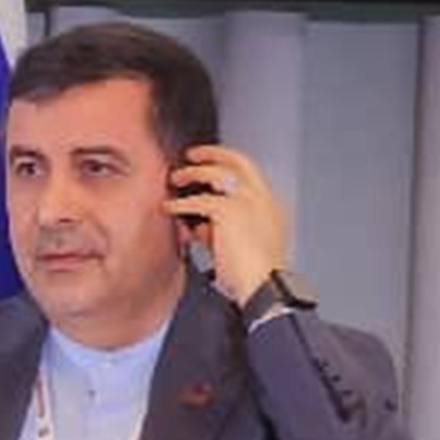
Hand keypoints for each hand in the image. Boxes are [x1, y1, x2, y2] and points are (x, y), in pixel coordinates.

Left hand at [165, 145, 287, 304]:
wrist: (264, 286)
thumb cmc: (254, 276)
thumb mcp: (240, 247)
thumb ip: (222, 232)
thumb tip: (200, 226)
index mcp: (270, 207)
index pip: (249, 175)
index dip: (228, 169)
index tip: (211, 169)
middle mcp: (262, 198)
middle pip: (238, 161)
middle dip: (214, 153)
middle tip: (193, 155)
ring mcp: (247, 201)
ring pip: (217, 173)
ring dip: (193, 172)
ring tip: (177, 177)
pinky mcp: (229, 211)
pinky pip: (198, 200)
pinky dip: (180, 203)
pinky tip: (169, 207)